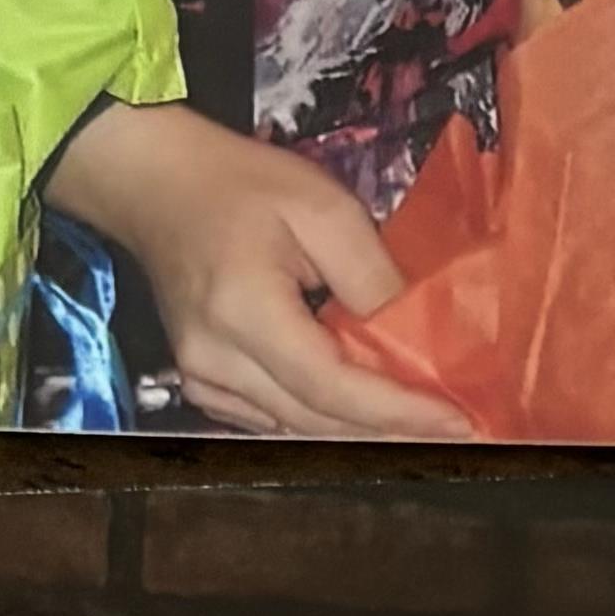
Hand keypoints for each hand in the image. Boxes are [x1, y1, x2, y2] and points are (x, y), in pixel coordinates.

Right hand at [51, 99, 474, 441]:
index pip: (333, 386)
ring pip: (296, 429)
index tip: (459, 420)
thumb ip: (370, 276)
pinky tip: (361, 412)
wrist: (155, 183)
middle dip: (390, 430)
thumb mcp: (321, 207)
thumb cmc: (240, 184)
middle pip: (317, 421)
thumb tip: (412, 340)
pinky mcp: (199, 383)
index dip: (398, 411)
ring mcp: (200, 378)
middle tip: (456, 429)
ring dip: (360, 432)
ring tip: (420, 425)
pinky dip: (320, 420)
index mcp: (244, 312)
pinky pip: (271, 421)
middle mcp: (214, 361)